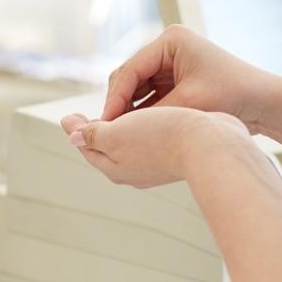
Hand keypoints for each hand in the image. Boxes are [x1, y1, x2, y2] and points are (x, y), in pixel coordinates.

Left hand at [61, 107, 249, 188]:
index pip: (88, 148)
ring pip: (132, 143)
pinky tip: (151, 114)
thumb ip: (93, 134)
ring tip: (120, 111)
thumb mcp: (118, 134)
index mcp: (116, 168)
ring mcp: (156, 164)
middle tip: (89, 114)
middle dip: (98, 130)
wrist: (211, 146)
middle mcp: (134, 171)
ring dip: (123, 126)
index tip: (71, 114)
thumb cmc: (162, 137)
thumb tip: (70, 133)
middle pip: (108, 148)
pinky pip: (152, 138)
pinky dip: (145, 125)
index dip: (78, 130)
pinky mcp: (176, 154)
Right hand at [101, 25, 272, 131]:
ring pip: (135, 90)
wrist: (266, 104)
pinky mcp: (175, 81)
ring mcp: (170, 64)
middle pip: (128, 78)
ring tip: (118, 136)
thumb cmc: (234, 97)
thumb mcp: (187, 105)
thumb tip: (113, 127)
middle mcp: (167, 48)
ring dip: (128, 112)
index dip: (114, 99)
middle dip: (118, 105)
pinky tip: (133, 133)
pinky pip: (149, 98)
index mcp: (170, 40)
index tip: (104, 124)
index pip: (130, 70)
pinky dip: (142, 115)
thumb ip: (149, 115)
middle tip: (106, 132)